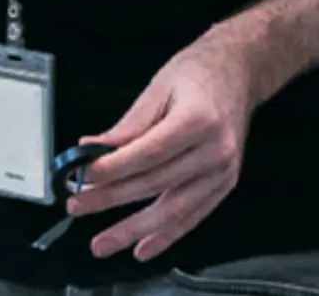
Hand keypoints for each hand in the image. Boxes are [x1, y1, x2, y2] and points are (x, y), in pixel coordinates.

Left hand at [66, 31, 258, 261]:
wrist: (240, 71)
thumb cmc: (199, 73)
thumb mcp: (158, 87)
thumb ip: (127, 125)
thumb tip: (92, 150)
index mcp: (198, 119)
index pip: (147, 153)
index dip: (112, 169)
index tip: (83, 176)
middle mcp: (214, 150)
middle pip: (155, 184)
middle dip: (111, 199)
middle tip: (78, 206)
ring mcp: (222, 171)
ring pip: (172, 210)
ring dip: (133, 230)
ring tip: (102, 243)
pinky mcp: (224, 184)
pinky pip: (192, 216)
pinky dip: (165, 236)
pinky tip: (142, 248)